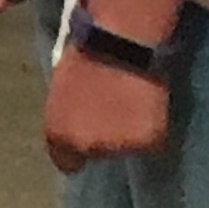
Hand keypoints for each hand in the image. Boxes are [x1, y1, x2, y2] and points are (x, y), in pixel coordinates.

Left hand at [41, 46, 171, 171]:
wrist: (117, 45)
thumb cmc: (84, 55)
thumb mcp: (61, 90)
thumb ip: (68, 116)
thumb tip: (77, 123)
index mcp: (58, 133)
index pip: (66, 161)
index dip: (77, 152)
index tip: (88, 138)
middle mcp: (84, 146)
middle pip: (98, 152)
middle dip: (103, 136)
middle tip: (112, 109)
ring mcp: (117, 146)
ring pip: (125, 147)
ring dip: (127, 133)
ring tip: (130, 103)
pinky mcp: (147, 142)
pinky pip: (150, 141)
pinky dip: (150, 128)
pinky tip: (147, 105)